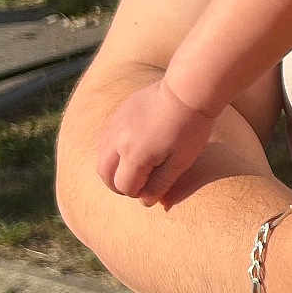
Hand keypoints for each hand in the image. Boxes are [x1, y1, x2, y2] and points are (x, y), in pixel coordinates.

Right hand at [96, 79, 217, 205]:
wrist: (187, 90)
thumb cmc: (190, 128)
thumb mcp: (181, 161)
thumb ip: (161, 184)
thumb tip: (145, 202)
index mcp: (134, 155)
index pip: (124, 187)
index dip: (138, 192)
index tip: (152, 188)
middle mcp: (117, 141)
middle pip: (105, 174)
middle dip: (118, 184)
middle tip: (137, 185)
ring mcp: (114, 125)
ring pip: (101, 156)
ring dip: (113, 167)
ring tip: (133, 168)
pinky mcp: (117, 113)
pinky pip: (105, 138)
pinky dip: (112, 150)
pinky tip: (132, 147)